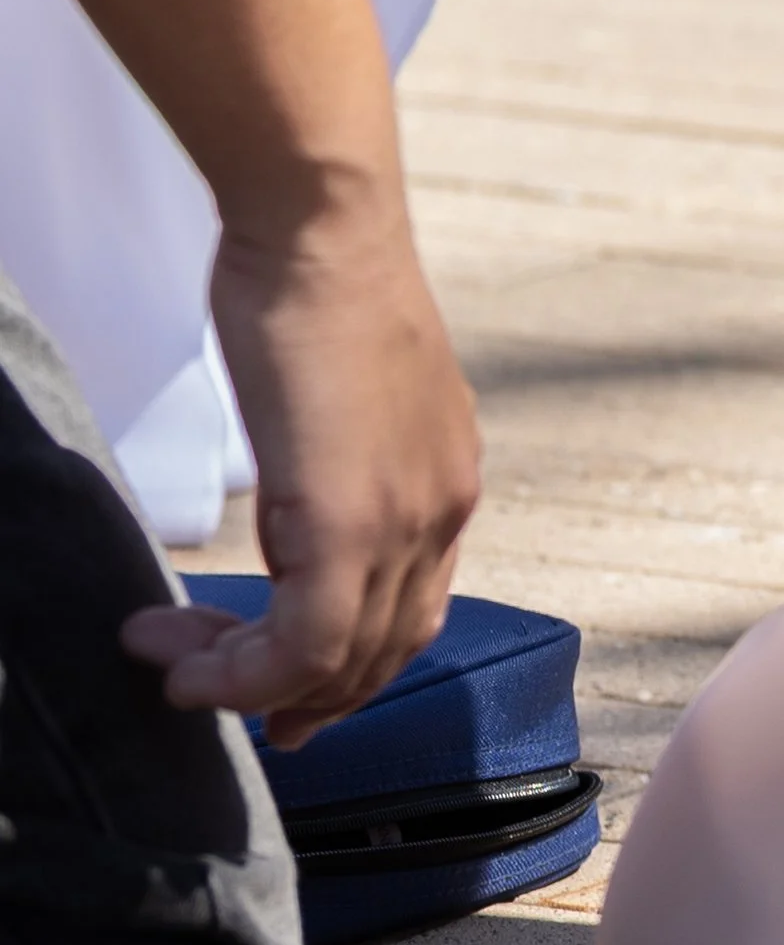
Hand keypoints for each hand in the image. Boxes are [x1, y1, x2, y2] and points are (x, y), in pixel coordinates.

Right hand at [122, 204, 479, 746]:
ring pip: (340, 659)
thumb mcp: (343, 396)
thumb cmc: (314, 288)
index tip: (292, 694)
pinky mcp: (351, 527)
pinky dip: (245, 673)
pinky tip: (186, 664)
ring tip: (175, 673)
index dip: (354, 665)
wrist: (323, 233)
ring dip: (249, 684)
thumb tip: (296, 506)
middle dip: (304, 697)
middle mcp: (443, 514)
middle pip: (383, 650)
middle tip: (229, 711)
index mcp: (448, 485)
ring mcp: (407, 525)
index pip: (413, 610)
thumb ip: (337, 462)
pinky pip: (306, 645)